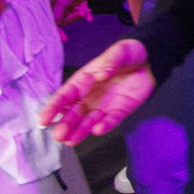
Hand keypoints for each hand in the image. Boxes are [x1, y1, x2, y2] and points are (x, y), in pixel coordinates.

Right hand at [40, 39, 155, 142]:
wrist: (150, 60)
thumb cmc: (127, 55)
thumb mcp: (119, 52)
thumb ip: (110, 62)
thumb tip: (100, 75)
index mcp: (83, 81)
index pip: (64, 96)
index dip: (53, 108)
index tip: (43, 120)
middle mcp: (89, 97)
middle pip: (74, 113)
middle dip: (66, 125)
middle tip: (58, 136)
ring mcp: (104, 105)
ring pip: (89, 121)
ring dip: (80, 131)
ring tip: (71, 141)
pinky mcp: (120, 111)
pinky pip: (111, 120)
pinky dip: (105, 126)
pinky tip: (98, 130)